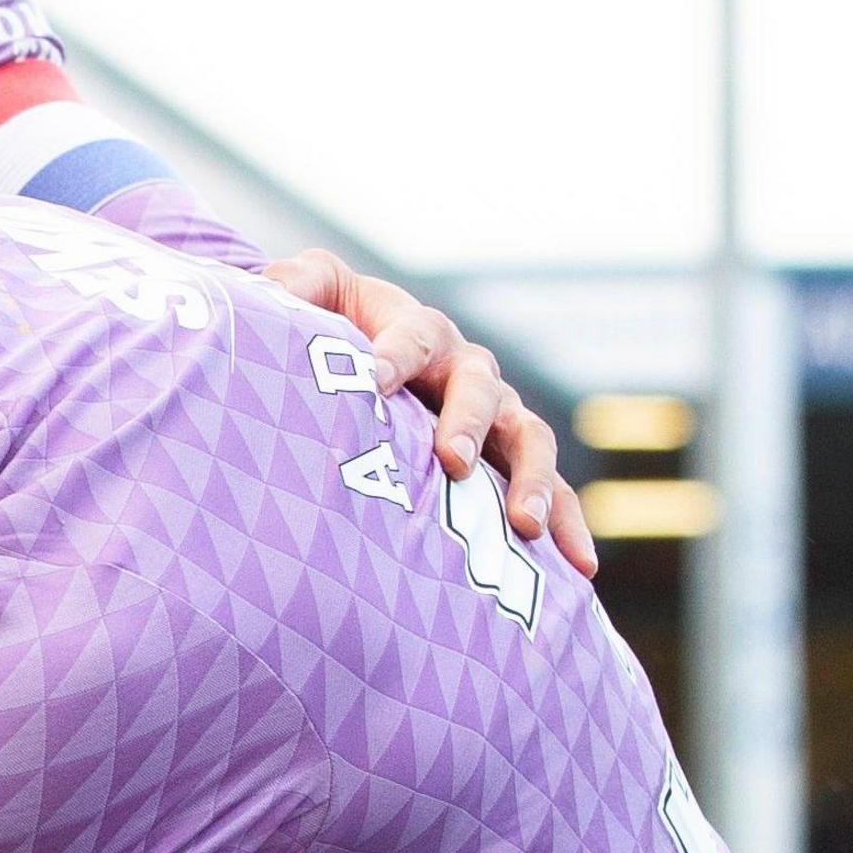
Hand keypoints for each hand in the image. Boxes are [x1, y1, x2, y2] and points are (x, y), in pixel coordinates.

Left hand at [262, 249, 593, 576]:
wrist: (368, 362)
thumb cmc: (334, 328)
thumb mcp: (311, 294)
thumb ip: (295, 286)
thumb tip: (273, 288)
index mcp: (417, 330)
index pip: (410, 336)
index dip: (395, 355)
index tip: (374, 381)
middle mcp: (466, 368)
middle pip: (479, 388)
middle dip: (467, 423)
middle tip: (450, 459)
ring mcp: (496, 416)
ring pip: (528, 440)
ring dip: (531, 480)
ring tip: (524, 524)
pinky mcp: (511, 461)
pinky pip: (552, 492)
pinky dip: (568, 525)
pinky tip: (579, 566)